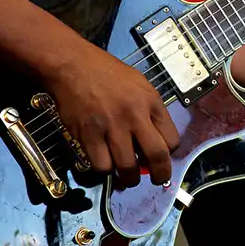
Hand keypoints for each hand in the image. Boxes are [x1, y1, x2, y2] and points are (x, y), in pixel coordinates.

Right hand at [45, 45, 178, 187]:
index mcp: (151, 102)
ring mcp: (110, 126)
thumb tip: (155, 141)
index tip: (162, 158)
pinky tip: (105, 162)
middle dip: (160, 175)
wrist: (73, 65)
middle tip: (157, 180)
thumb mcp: (140, 84)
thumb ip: (150, 111)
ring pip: (127, 167)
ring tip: (126, 176)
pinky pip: (101, 165)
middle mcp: (134, 115)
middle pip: (156, 156)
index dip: (169, 154)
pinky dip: (104, 169)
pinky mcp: (88, 135)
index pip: (172, 140)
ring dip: (129, 178)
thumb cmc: (107, 73)